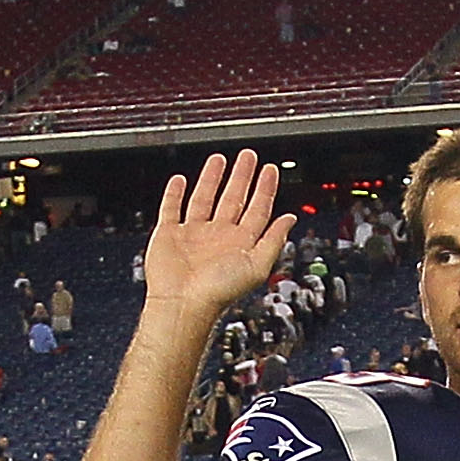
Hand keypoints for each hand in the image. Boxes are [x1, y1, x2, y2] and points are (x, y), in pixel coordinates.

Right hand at [140, 151, 294, 326]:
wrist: (183, 304)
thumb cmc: (218, 291)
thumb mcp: (257, 265)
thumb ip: (274, 240)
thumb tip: (291, 218)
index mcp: (240, 243)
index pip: (257, 209)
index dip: (265, 189)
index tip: (270, 169)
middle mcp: (218, 237)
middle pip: (233, 199)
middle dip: (242, 177)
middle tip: (248, 156)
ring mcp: (193, 234)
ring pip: (204, 199)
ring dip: (212, 179)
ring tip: (219, 159)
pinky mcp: (169, 235)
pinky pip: (172, 209)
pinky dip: (174, 194)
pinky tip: (179, 180)